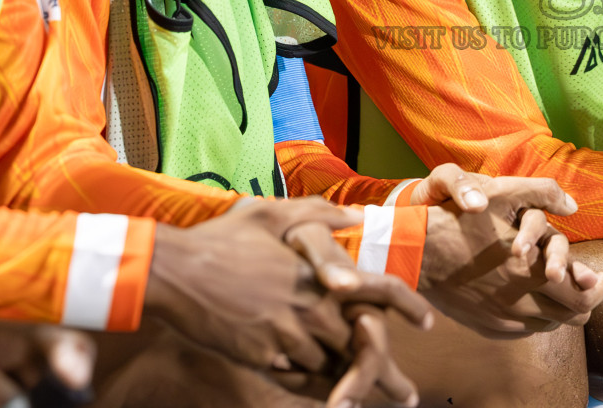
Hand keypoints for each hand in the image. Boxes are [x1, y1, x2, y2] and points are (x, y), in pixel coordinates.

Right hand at [146, 198, 430, 380]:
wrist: (173, 274)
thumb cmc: (220, 240)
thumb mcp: (270, 213)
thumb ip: (318, 213)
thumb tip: (357, 214)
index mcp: (320, 275)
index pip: (380, 290)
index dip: (409, 306)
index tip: (429, 324)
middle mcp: (311, 310)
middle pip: (363, 348)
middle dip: (387, 375)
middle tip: (407, 395)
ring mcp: (287, 339)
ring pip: (331, 369)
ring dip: (351, 386)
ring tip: (371, 404)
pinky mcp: (262, 360)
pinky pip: (298, 379)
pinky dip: (315, 387)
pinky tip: (328, 397)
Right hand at [409, 164, 602, 334]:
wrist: (418, 252)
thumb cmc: (461, 220)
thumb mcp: (502, 195)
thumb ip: (544, 194)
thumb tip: (574, 204)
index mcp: (530, 272)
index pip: (583, 298)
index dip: (598, 289)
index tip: (598, 276)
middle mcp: (520, 302)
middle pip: (573, 316)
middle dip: (585, 298)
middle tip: (585, 282)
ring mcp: (504, 318)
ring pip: (551, 325)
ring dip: (560, 307)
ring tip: (556, 286)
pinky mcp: (489, 326)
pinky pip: (525, 330)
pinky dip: (536, 315)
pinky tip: (530, 296)